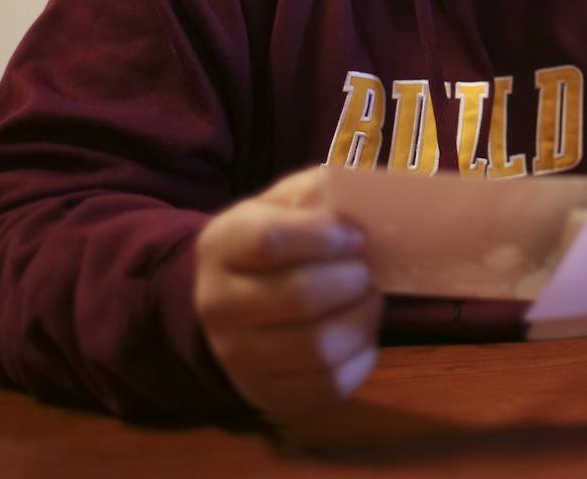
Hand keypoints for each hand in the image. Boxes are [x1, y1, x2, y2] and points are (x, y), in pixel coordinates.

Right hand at [193, 168, 382, 418]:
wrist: (232, 303)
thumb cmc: (275, 242)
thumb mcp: (285, 202)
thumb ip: (319, 191)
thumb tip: (362, 199)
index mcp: (221, 245)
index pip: (269, 240)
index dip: (325, 236)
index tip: (357, 236)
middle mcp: (218, 305)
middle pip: (300, 296)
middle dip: (352, 279)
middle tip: (367, 270)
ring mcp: (238, 358)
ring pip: (319, 347)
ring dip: (362, 318)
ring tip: (368, 298)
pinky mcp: (267, 395)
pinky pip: (329, 386)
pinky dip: (360, 357)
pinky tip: (360, 334)